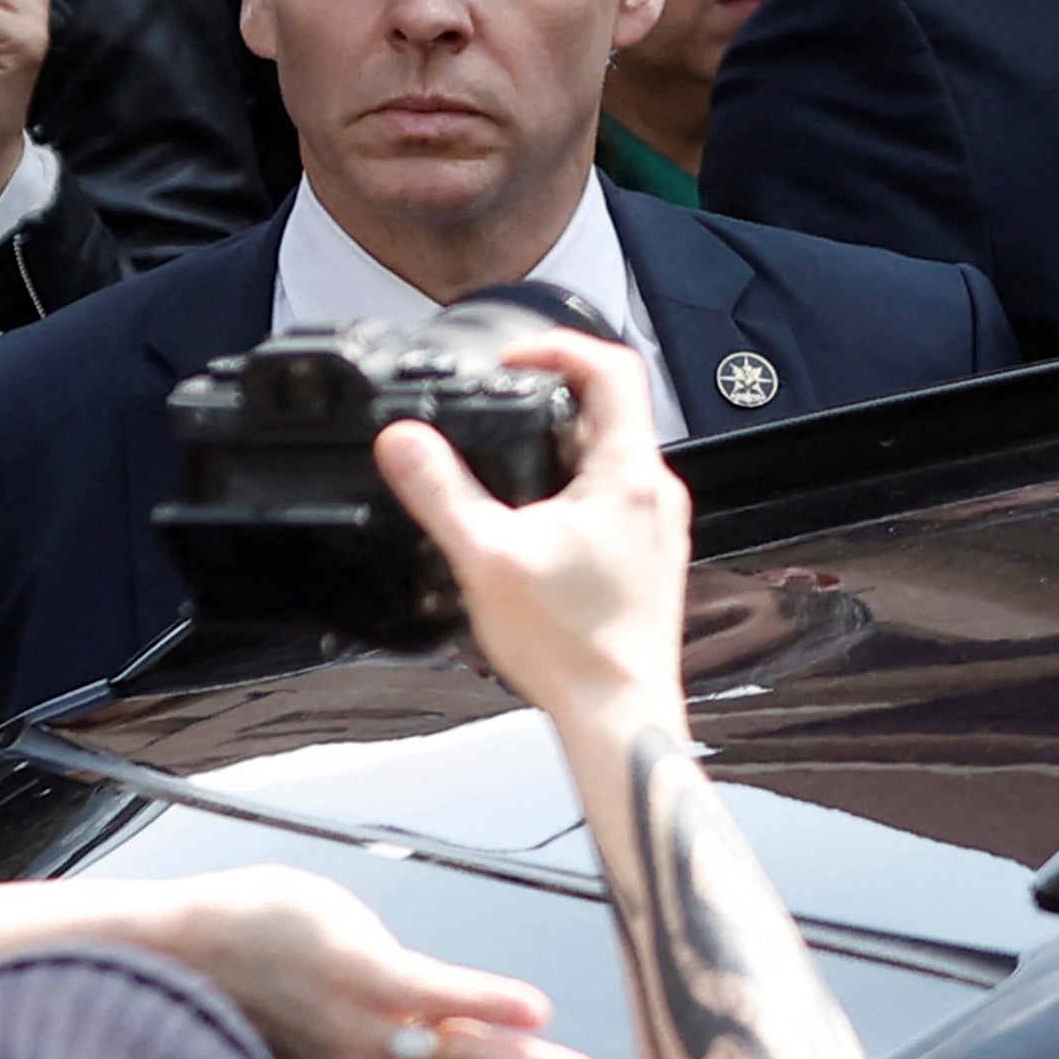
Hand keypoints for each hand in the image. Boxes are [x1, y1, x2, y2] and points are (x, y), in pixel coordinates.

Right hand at [374, 324, 697, 736]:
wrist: (617, 711)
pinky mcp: (646, 556)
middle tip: (497, 408)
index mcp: (629, 473)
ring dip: (557, 448)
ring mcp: (655, 525)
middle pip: (610, 410)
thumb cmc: (571, 644)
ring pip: (608, 457)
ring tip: (504, 465)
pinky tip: (530, 524)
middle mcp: (654, 491)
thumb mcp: (485, 557)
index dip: (560, 347)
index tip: (513, 358)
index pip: (613, 368)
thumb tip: (403, 440)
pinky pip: (611, 498)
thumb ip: (441, 491)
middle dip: (549, 400)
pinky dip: (570, 490)